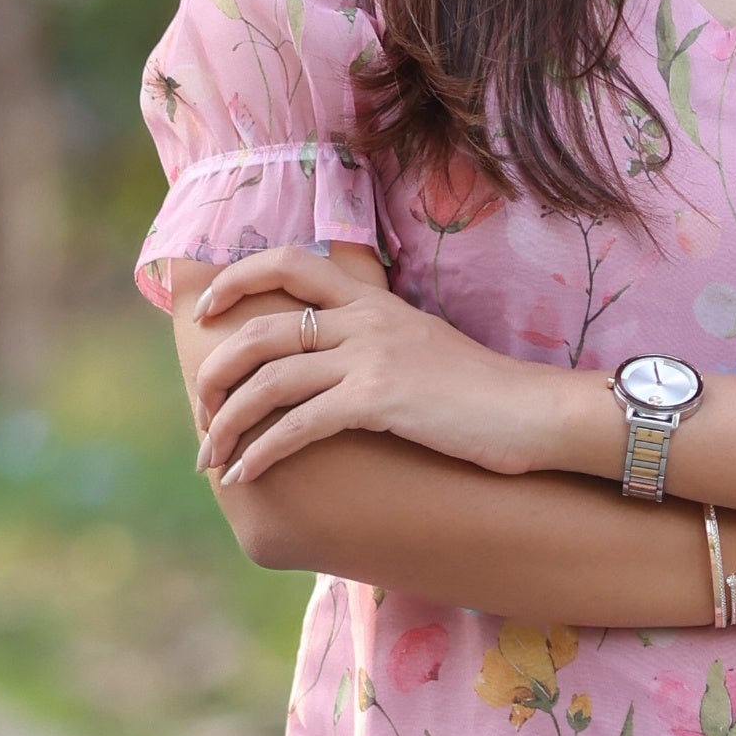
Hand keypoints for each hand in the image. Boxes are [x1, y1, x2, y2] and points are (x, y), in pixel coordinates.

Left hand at [189, 245, 602, 487]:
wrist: (536, 411)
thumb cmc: (488, 396)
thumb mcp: (426, 351)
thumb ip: (380, 346)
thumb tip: (343, 375)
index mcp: (375, 300)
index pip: (291, 261)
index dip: (238, 278)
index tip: (207, 310)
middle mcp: (366, 319)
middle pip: (262, 327)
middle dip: (216, 370)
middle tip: (200, 407)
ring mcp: (371, 356)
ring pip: (270, 378)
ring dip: (228, 420)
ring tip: (211, 456)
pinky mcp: (379, 399)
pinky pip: (299, 424)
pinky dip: (263, 450)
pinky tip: (246, 474)